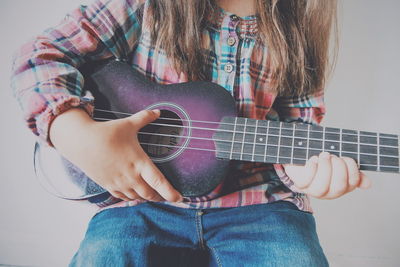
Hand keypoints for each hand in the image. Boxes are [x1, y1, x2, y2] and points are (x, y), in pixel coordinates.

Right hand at [49, 108, 182, 201]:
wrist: (81, 142)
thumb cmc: (107, 132)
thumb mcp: (128, 123)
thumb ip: (145, 118)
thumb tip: (158, 112)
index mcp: (139, 162)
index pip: (159, 182)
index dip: (171, 193)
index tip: (180, 198)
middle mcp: (130, 176)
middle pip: (150, 194)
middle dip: (161, 196)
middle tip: (167, 195)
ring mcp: (119, 182)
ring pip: (137, 197)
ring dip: (147, 197)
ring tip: (154, 195)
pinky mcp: (108, 185)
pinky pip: (124, 197)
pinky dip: (132, 197)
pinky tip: (136, 194)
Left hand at [283, 152, 370, 198]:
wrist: (300, 163)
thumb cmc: (322, 163)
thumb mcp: (338, 165)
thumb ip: (352, 172)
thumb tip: (368, 184)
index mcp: (341, 186)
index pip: (353, 183)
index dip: (352, 169)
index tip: (346, 158)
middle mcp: (328, 192)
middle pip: (338, 186)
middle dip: (339, 168)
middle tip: (333, 157)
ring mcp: (313, 190)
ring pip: (322, 186)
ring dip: (325, 167)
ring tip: (324, 155)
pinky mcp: (301, 184)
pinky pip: (306, 181)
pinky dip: (311, 168)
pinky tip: (314, 160)